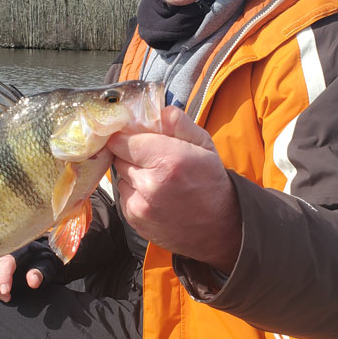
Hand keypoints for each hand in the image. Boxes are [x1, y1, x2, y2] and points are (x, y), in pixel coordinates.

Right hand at [0, 255, 44, 302]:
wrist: (34, 257)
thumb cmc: (39, 261)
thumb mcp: (45, 265)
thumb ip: (39, 272)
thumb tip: (33, 281)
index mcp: (15, 252)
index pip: (6, 262)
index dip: (4, 277)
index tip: (5, 291)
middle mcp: (0, 256)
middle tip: (5, 297)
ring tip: (1, 297)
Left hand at [108, 106, 241, 273]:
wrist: (219, 228)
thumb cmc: (212, 183)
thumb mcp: (204, 145)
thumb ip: (179, 123)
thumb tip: (159, 110)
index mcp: (168, 159)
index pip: (122, 139)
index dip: (127, 135)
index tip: (136, 136)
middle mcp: (150, 183)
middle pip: (118, 157)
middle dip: (130, 153)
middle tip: (151, 158)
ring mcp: (140, 205)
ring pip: (119, 176)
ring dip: (131, 174)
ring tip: (155, 178)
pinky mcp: (134, 220)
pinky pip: (123, 196)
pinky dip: (134, 192)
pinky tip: (154, 194)